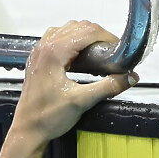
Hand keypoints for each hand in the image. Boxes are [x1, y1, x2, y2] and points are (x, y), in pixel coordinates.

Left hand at [12, 20, 137, 144]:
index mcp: (53, 53)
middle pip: (78, 27)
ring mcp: (38, 53)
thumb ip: (108, 86)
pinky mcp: (37, 61)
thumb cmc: (48, 117)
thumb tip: (131, 77)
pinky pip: (56, 39)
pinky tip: (79, 56)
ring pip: (67, 30)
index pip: (87, 31)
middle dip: (98, 36)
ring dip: (84, 36)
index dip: (106, 37)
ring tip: (97, 53)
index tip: (119, 49)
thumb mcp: (82, 101)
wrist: (27, 131)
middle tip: (111, 53)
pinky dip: (71, 41)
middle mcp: (44, 48)